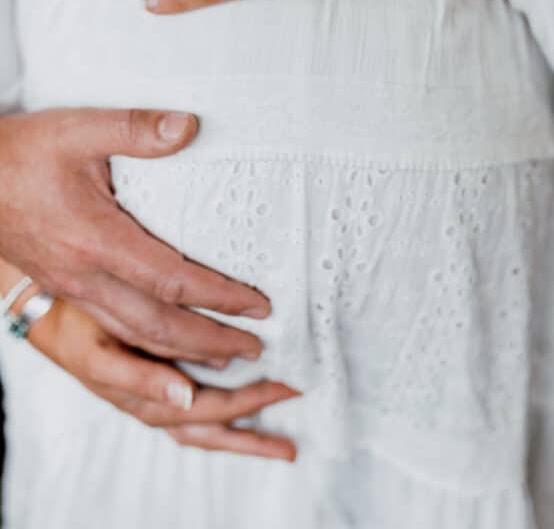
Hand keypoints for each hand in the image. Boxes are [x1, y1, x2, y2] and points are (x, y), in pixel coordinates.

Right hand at [0, 108, 270, 365]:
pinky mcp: (62, 287)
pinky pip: (112, 330)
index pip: (173, 281)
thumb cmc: (20, 152)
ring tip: (222, 358)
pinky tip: (165, 342)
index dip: (220, 296)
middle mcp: (85, 276)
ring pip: (133, 336)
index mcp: (96, 240)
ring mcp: (70, 287)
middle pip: (157, 326)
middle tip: (255, 348)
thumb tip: (190, 127)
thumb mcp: (79, 128)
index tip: (259, 304)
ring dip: (181, 352)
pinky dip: (148, 346)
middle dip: (210, 341)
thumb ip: (136, 128)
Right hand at [25, 297, 298, 459]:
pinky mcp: (152, 392)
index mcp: (149, 397)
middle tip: (298, 397)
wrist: (49, 315)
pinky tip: (249, 418)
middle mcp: (157, 405)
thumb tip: (185, 396)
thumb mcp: (102, 355)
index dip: (251, 400)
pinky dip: (224, 424)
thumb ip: (141, 377)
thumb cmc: (77, 329)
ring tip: (285, 444)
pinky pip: (194, 417)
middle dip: (258, 418)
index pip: (211, 410)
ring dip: (246, 435)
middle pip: (217, 423)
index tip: (287, 381)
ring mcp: (156, 401)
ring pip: (208, 429)